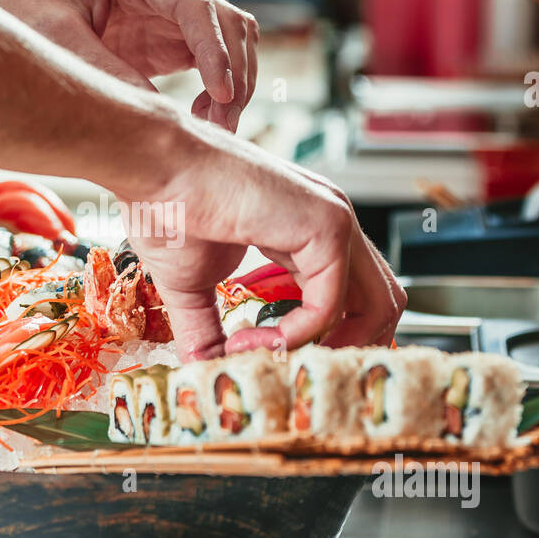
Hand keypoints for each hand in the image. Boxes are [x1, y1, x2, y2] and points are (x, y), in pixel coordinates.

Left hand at [0, 0, 259, 132]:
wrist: (5, 25)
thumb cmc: (22, 25)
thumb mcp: (60, 48)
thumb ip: (110, 76)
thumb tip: (164, 117)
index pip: (193, 3)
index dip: (215, 49)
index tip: (219, 95)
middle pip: (226, 20)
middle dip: (234, 72)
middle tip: (220, 124)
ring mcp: (167, 12)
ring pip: (230, 41)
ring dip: (234, 85)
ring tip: (214, 129)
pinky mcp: (168, 41)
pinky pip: (213, 63)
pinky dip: (218, 94)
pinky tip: (201, 121)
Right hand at [123, 124, 405, 359]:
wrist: (154, 166)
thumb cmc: (166, 207)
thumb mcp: (191, 287)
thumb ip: (208, 330)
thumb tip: (205, 370)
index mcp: (308, 229)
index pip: (355, 295)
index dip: (326, 339)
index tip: (266, 356)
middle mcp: (332, 222)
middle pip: (384, 302)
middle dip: (349, 348)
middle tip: (294, 371)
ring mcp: (336, 220)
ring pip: (378, 306)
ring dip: (328, 348)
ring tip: (272, 358)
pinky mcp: (326, 227)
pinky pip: (331, 305)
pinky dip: (296, 334)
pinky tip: (251, 337)